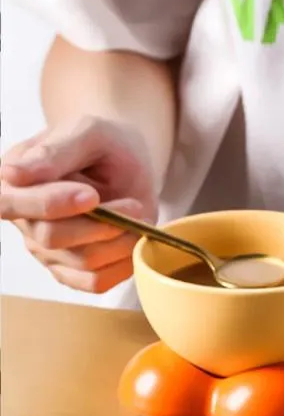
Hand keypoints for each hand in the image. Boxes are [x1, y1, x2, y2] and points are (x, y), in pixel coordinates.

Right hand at [1, 116, 157, 292]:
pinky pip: (95, 282)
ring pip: (81, 262)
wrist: (129, 160)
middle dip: (100, 223)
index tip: (91, 195)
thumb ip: (54, 152)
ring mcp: (47, 250)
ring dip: (120, 241)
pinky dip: (123, 264)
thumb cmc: (104, 143)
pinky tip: (136, 239)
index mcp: (11, 182)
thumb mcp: (87, 132)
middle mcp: (24, 220)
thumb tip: (12, 174)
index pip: (11, 203)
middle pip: (51, 237)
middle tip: (133, 205)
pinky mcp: (74, 270)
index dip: (51, 204)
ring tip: (138, 214)